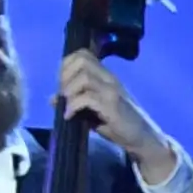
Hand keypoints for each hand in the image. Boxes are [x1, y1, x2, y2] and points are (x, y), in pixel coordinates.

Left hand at [56, 49, 171, 174]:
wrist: (140, 138)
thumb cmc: (116, 124)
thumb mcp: (91, 110)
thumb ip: (74, 101)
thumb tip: (52, 98)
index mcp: (104, 76)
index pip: (83, 54)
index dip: (66, 65)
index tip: (61, 84)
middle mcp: (109, 78)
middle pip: (81, 61)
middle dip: (65, 76)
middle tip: (62, 95)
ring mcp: (112, 90)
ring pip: (84, 77)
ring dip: (68, 91)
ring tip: (66, 106)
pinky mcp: (112, 105)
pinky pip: (87, 97)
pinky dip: (73, 106)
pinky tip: (69, 116)